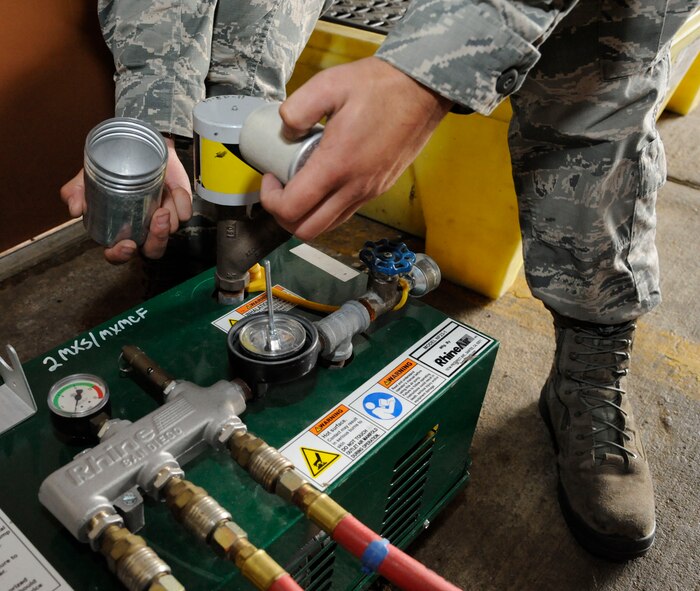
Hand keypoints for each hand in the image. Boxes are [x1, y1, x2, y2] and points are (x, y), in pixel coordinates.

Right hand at [60, 137, 192, 262]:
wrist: (137, 144)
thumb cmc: (112, 167)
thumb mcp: (88, 178)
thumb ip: (75, 192)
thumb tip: (74, 209)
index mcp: (119, 230)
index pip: (119, 254)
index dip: (121, 255)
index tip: (126, 244)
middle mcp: (143, 229)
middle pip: (152, 251)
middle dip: (157, 240)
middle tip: (157, 219)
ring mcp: (163, 220)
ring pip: (171, 231)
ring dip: (169, 219)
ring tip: (163, 199)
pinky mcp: (180, 207)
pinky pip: (186, 214)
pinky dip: (182, 203)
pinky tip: (174, 191)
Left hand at [260, 57, 451, 240]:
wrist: (423, 90)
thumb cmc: (379, 86)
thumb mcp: (329, 84)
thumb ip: (297, 109)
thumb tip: (285, 131)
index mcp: (337, 166)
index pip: (292, 208)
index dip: (271, 200)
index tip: (270, 176)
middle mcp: (354, 187)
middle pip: (307, 230)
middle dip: (284, 216)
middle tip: (280, 189)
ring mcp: (369, 192)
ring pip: (328, 226)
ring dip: (306, 215)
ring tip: (301, 185)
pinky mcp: (379, 189)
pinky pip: (345, 212)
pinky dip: (327, 207)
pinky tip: (324, 180)